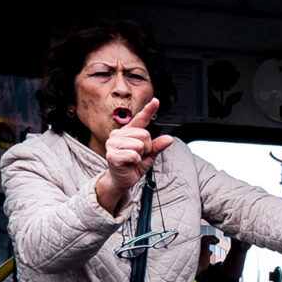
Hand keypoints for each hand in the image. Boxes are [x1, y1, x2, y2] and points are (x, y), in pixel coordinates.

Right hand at [97, 98, 173, 212]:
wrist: (122, 180)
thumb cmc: (133, 165)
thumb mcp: (149, 155)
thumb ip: (157, 146)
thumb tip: (169, 138)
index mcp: (128, 132)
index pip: (140, 119)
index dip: (149, 110)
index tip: (156, 101)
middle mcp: (118, 134)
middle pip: (144, 134)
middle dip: (146, 148)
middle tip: (138, 155)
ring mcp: (112, 143)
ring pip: (139, 144)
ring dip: (140, 155)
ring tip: (132, 160)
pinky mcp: (112, 155)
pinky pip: (134, 155)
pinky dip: (135, 162)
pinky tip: (128, 164)